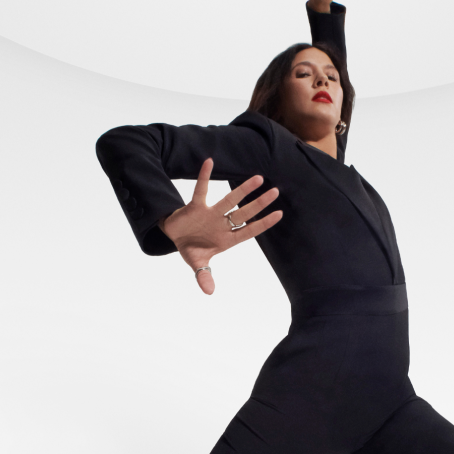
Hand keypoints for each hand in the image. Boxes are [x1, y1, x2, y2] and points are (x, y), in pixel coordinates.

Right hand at [158, 158, 281, 294]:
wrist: (173, 236)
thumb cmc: (190, 249)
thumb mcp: (196, 264)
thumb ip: (204, 276)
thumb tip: (209, 292)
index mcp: (226, 240)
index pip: (248, 231)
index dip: (263, 224)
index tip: (279, 214)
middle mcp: (222, 224)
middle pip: (243, 213)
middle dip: (259, 204)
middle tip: (276, 191)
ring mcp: (211, 214)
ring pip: (229, 200)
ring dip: (242, 190)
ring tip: (258, 177)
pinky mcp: (196, 206)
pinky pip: (201, 190)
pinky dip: (204, 176)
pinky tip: (209, 161)